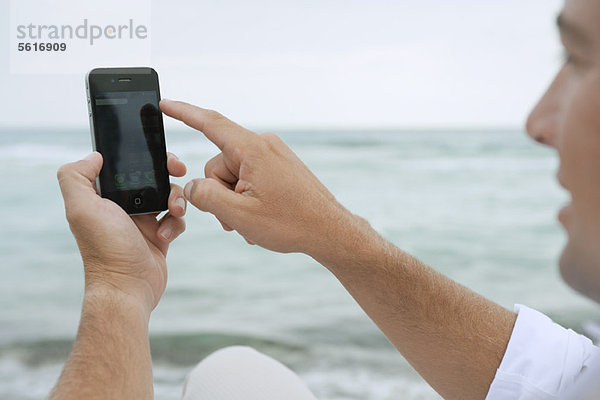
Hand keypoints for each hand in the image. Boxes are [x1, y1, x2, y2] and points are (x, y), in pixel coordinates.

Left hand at [57, 152, 186, 313]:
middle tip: (178, 170)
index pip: (125, 166)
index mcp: (103, 196)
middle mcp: (122, 207)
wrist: (128, 288)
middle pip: (151, 177)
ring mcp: (142, 221)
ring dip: (176, 199)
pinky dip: (176, 223)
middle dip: (167, 172)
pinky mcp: (159, 236)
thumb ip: (76, 177)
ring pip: (168, 195)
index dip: (142, 157)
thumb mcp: (82, 209)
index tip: (158, 156)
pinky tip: (165, 235)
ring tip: (173, 211)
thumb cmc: (105, 250)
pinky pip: (176, 219)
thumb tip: (94, 156)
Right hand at [159, 99, 358, 257]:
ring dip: (235, 202)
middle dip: (220, 195)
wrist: (331, 232)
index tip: (165, 104)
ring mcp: (274, 156)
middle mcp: (264, 146)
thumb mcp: (238, 214)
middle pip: (219, 165)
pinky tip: (261, 219)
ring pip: (234, 177)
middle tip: (236, 219)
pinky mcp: (280, 168)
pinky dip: (248, 200)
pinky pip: (250, 179)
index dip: (183, 113)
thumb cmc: (291, 223)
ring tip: (252, 223)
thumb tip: (192, 187)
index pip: (210, 124)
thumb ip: (206, 197)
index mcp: (253, 150)